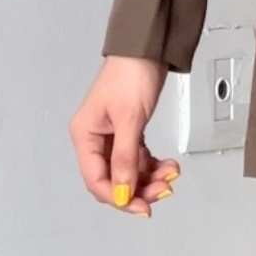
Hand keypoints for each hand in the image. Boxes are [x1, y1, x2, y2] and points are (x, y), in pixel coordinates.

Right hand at [70, 57, 181, 215]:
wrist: (147, 48)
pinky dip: (153, 164)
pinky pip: (138, 158)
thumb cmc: (131, 74)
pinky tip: (168, 165)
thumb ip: (125, 159)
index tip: (142, 207)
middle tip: (164, 190)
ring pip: (128, 171)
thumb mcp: (130, 119)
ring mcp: (111, 136)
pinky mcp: (128, 131)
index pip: (96, 179)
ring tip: (171, 174)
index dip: (118, 197)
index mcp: (85, 135)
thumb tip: (121, 193)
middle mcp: (95, 138)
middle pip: (113, 178)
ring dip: (150, 177)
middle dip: (139, 188)